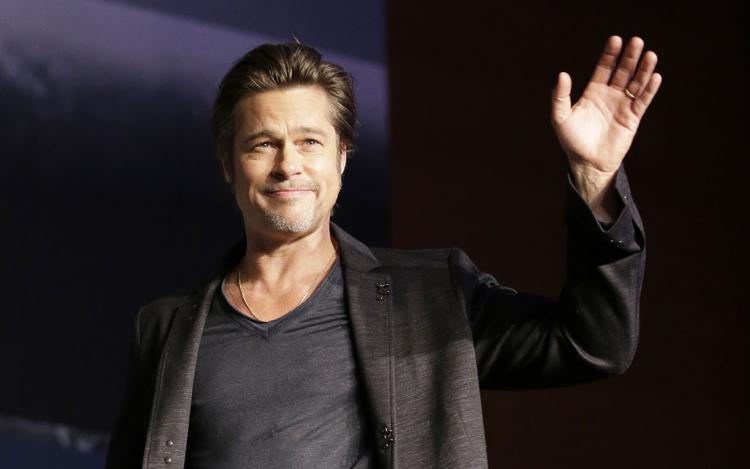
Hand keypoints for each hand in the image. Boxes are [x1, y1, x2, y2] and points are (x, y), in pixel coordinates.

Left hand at [551, 36, 660, 217]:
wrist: (587, 163)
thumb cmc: (572, 141)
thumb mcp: (561, 118)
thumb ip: (560, 96)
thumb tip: (562, 75)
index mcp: (593, 92)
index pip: (604, 68)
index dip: (610, 54)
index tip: (616, 40)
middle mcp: (610, 96)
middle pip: (623, 71)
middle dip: (629, 57)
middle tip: (636, 41)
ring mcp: (622, 106)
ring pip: (636, 83)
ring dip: (643, 69)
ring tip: (650, 54)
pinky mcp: (633, 118)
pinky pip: (643, 101)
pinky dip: (649, 90)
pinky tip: (655, 77)